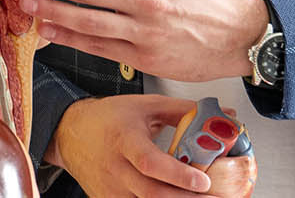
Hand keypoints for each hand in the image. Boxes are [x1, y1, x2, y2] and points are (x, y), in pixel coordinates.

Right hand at [46, 95, 218, 196]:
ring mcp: (110, 189)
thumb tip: (223, 116)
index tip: (204, 181)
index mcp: (124, 139)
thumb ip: (184, 111)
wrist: (71, 132)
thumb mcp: (146, 106)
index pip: (150, 162)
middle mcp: (115, 167)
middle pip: (152, 194)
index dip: (177, 174)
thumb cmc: (110, 118)